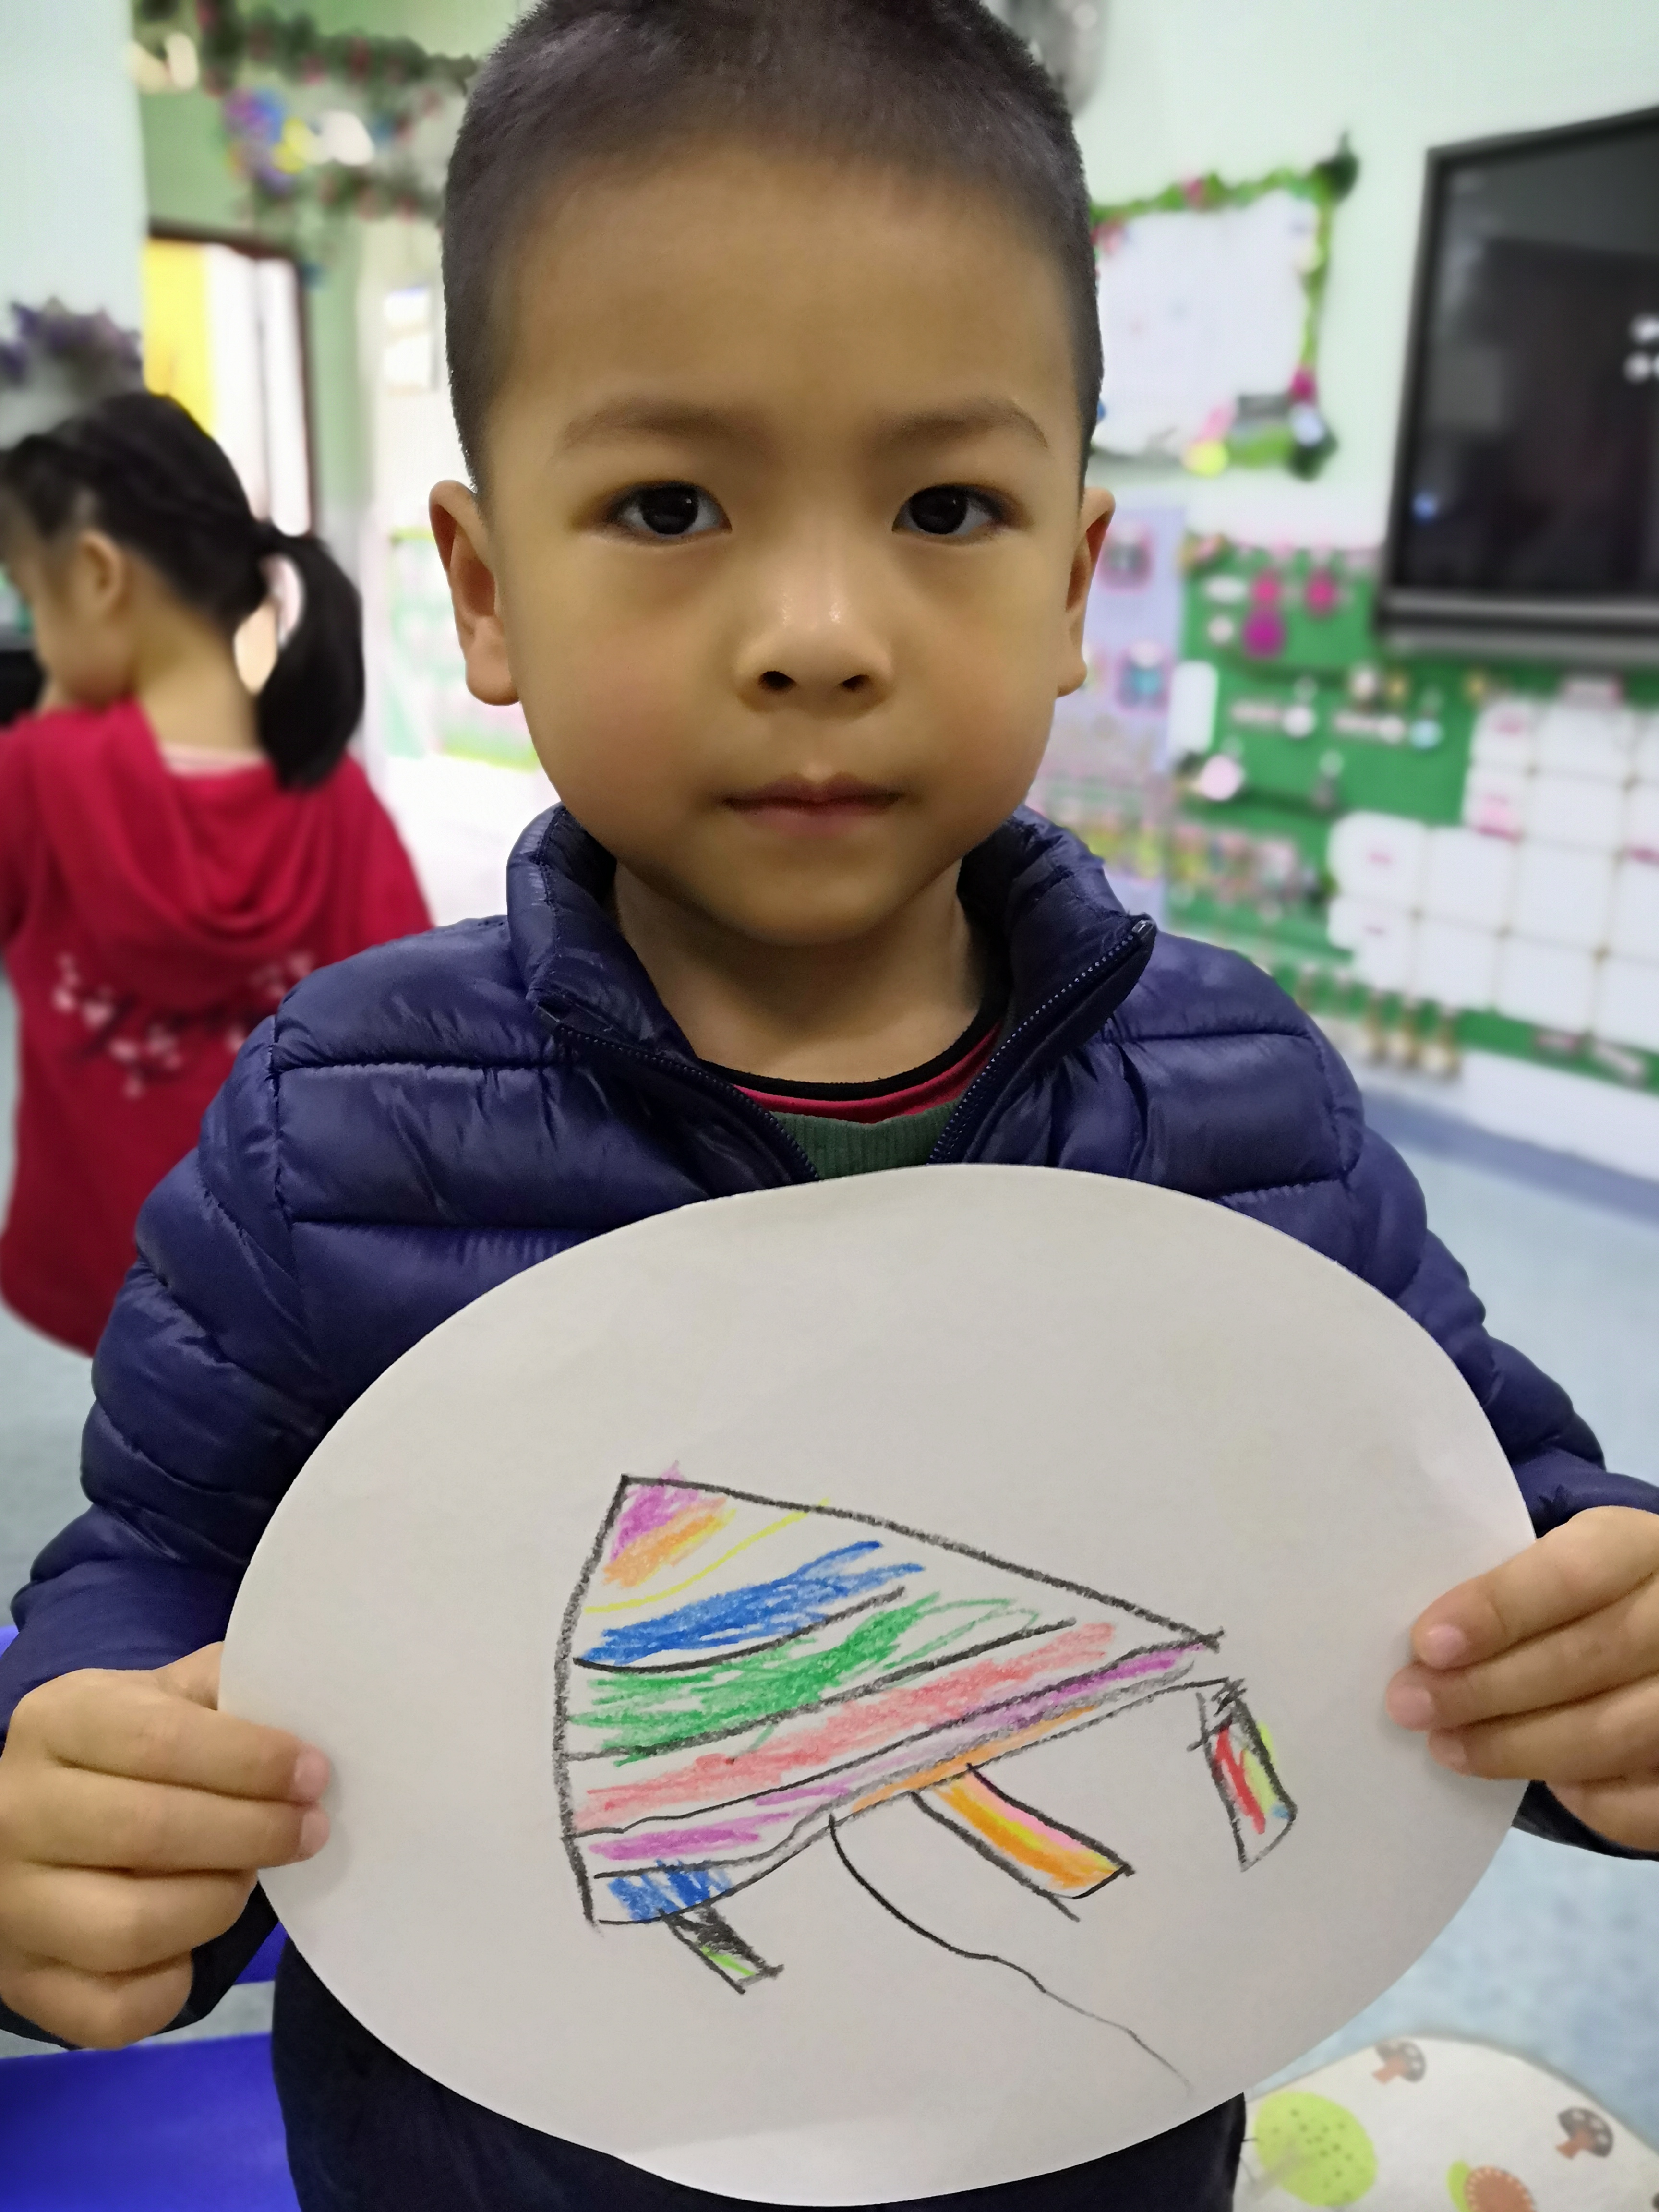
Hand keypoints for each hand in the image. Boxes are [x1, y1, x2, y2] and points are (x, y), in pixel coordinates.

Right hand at [0, 1644, 328, 2047]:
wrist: (39, 1818)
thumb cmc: (124, 1750)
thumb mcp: (162, 1697)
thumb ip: (225, 1690)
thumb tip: (307, 1703)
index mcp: (56, 1722)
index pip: (161, 1740)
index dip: (251, 1761)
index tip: (312, 1774)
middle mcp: (16, 1815)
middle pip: (149, 1831)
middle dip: (254, 1833)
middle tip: (309, 1829)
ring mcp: (12, 1909)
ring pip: (132, 1928)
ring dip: (217, 1904)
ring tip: (249, 1876)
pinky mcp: (25, 1987)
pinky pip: (113, 2011)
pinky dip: (172, 1986)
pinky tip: (196, 1942)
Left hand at [1386, 1507, 1658, 1851]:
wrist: (1658, 1630)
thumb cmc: (1583, 1598)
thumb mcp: (1554, 1564)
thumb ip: (1508, 1593)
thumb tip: (1424, 1650)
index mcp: (1638, 1547)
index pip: (1572, 1574)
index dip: (1498, 1609)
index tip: (1428, 1644)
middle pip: (1589, 1656)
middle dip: (1488, 1689)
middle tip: (1412, 1706)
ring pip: (1618, 1732)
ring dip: (1519, 1748)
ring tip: (1448, 1746)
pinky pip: (1649, 1798)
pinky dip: (1593, 1799)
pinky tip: (1547, 1784)